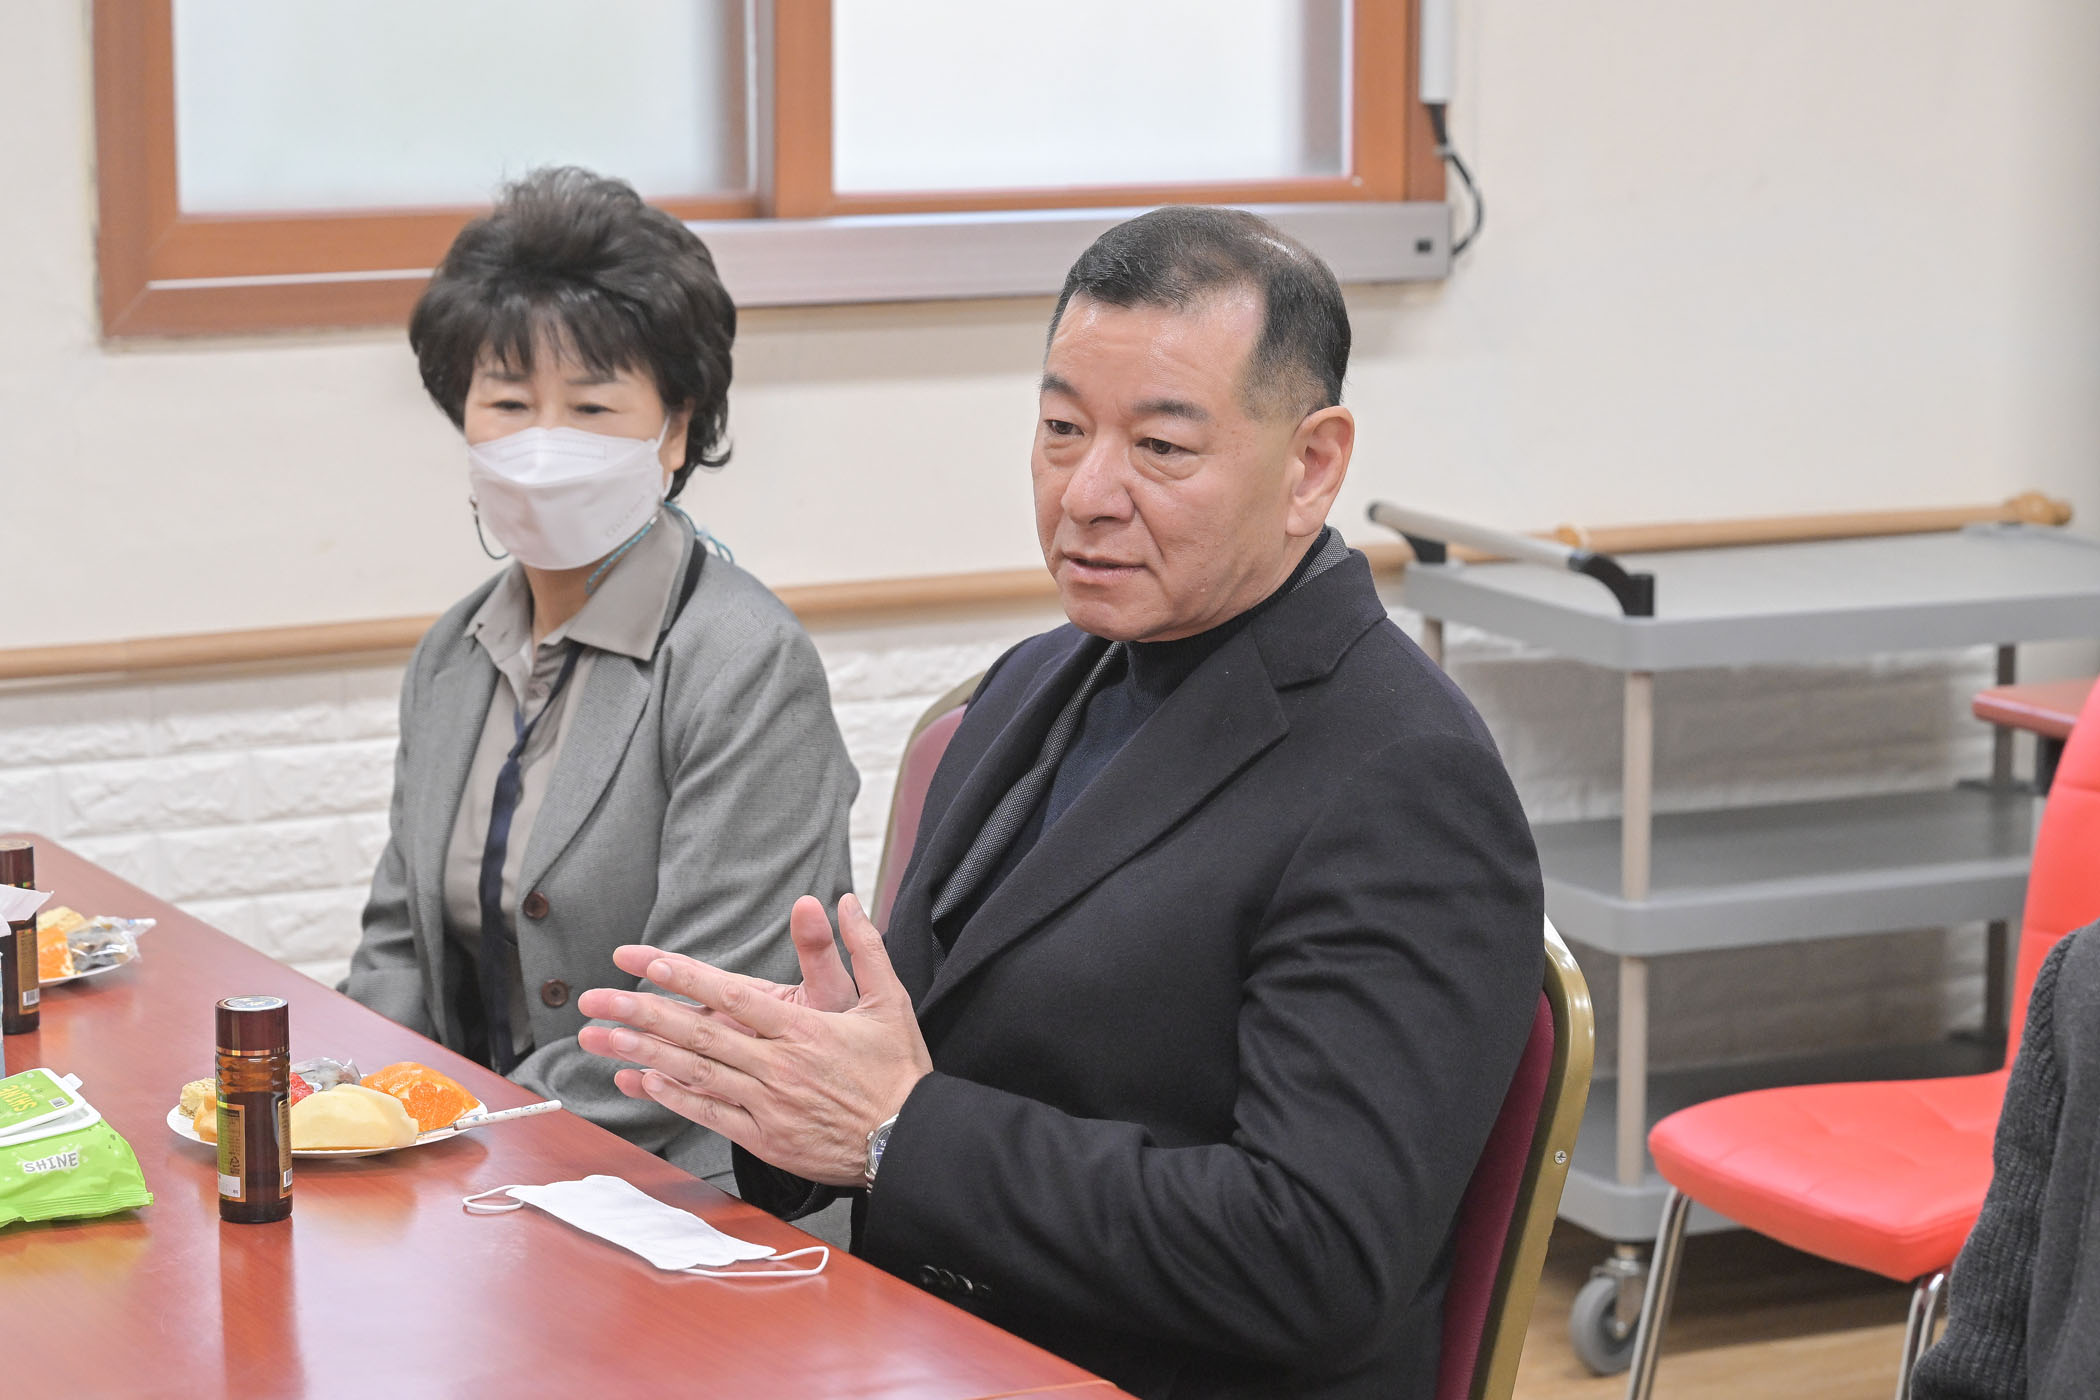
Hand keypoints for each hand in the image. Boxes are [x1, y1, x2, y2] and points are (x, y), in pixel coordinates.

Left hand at [575, 894, 931, 1185]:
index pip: (732, 996)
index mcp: (803, 1029)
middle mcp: (778, 1064)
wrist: (909, 1141)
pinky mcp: (765, 1136)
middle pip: (699, 1034)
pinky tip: (643, 1080)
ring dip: (642, 1054)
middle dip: (641, 1014)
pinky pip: (710, 1113)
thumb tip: (844, 901)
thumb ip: (863, 947)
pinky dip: (674, 1096)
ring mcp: (768, 1103)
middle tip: (595, 1000)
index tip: (643, 961)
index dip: (684, 978)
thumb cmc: (899, 1072)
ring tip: (599, 1038)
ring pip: (694, 1073)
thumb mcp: (890, 1001)